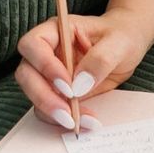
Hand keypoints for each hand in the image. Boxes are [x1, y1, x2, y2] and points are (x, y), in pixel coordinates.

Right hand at [14, 2, 153, 128]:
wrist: (127, 46)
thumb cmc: (121, 35)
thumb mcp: (120, 43)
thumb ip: (100, 59)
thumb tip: (79, 85)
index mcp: (57, 30)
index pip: (34, 44)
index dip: (44, 65)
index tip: (68, 85)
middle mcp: (47, 50)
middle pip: (26, 73)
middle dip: (43, 96)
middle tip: (67, 113)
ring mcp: (48, 72)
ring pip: (33, 94)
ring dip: (51, 111)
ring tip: (77, 122)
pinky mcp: (56, 91)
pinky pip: (48, 107)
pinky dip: (60, 117)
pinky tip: (82, 121)